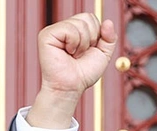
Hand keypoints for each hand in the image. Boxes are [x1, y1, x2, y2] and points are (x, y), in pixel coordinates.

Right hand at [27, 13, 117, 128]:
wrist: (72, 87)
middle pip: (87, 18)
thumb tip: (108, 22)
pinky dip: (74, 44)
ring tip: (74, 55)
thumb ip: (109, 38)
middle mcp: (64, 27)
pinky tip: (67, 53)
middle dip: (91, 39)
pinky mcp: (47, 34)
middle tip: (80, 54)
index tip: (88, 50)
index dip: (97, 35)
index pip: (92, 18)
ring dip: (82, 44)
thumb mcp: (103, 54)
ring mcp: (55, 30)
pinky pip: (69, 29)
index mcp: (75, 30)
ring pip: (80, 24)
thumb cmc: (83, 73)